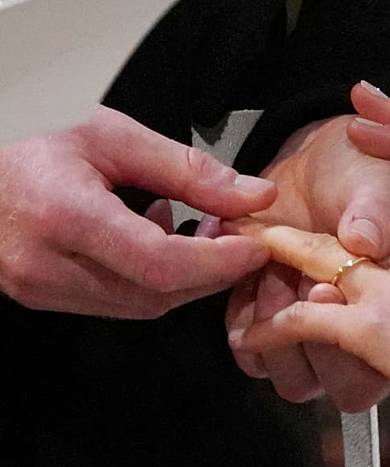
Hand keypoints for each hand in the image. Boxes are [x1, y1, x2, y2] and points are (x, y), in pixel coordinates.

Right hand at [0, 105, 275, 318]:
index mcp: (63, 215)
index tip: (256, 244)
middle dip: (211, 270)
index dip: (218, 261)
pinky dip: (155, 278)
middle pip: (156, 293)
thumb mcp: (112, 136)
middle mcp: (46, 266)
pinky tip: (159, 235)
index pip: (159, 263)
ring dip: (187, 276)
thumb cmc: (31, 137)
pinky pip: (118, 300)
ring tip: (204, 229)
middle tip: (237, 233)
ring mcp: (40, 288)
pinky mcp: (42, 295)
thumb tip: (255, 196)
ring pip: (141, 305)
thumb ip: (188, 170)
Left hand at [225, 106, 389, 410]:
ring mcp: (317, 331)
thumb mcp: (384, 185)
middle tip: (292, 275)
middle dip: (308, 337)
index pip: (380, 366)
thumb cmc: (367, 175)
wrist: (327, 162)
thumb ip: (378, 213)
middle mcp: (362, 331)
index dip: (350, 344)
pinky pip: (252, 349)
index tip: (323, 288)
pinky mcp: (275, 317)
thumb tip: (364, 240)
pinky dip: (243, 316)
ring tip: (271, 270)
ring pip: (292, 378)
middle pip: (337, 385)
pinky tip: (251, 273)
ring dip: (273, 329)